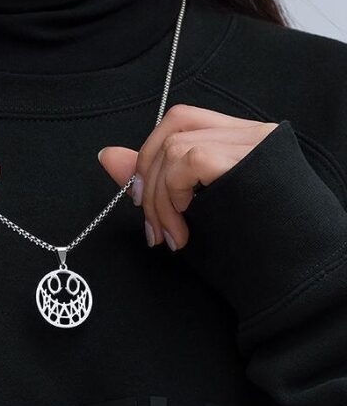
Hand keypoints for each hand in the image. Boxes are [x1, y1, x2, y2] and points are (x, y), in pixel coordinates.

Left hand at [97, 105, 277, 250]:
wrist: (298, 282)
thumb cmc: (251, 253)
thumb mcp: (192, 212)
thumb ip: (153, 181)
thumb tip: (108, 156)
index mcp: (242, 141)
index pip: (181, 122)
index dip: (150, 157)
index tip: (142, 202)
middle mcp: (252, 133)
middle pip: (175, 124)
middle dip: (147, 176)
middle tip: (152, 225)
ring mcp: (255, 142)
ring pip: (176, 145)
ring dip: (159, 198)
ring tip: (171, 237)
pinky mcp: (251, 157)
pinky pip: (189, 158)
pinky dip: (173, 193)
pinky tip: (185, 225)